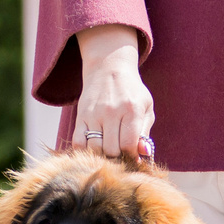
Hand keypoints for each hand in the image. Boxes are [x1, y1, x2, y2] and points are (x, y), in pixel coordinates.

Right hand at [74, 25, 154, 158]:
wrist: (108, 67)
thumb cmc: (131, 92)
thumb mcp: (146, 107)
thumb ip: (145, 132)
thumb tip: (144, 154)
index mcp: (131, 110)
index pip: (128, 144)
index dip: (131, 155)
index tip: (132, 154)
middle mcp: (111, 111)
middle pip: (111, 149)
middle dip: (117, 157)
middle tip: (120, 153)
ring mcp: (94, 114)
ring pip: (94, 148)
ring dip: (102, 155)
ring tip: (108, 149)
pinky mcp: (80, 115)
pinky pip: (78, 142)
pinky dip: (85, 150)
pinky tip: (94, 146)